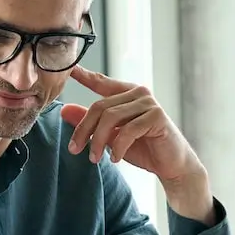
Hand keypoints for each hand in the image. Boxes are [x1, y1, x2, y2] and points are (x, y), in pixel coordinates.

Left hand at [62, 66, 200, 180]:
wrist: (171, 165)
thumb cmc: (143, 148)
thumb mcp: (111, 136)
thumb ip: (91, 122)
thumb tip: (64, 110)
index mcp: (126, 93)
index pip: (101, 82)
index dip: (84, 76)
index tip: (69, 69)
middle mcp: (138, 93)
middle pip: (100, 106)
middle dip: (84, 130)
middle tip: (75, 149)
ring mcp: (149, 103)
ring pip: (111, 117)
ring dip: (98, 141)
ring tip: (94, 158)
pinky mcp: (157, 116)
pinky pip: (128, 130)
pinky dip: (117, 147)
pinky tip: (114, 158)